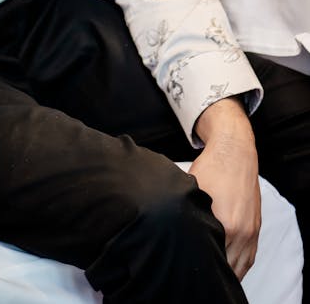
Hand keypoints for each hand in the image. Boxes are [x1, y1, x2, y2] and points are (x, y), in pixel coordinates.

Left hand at [190, 99, 260, 280]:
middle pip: (226, 267)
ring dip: (226, 272)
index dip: (197, 264)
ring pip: (240, 268)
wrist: (235, 152)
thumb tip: (170, 231)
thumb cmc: (212, 168)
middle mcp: (242, 232)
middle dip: (210, 270)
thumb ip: (188, 215)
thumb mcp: (194, 192)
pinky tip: (225, 268)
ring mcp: (251, 233)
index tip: (184, 267)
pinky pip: (249, 259)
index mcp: (226, 224)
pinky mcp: (256, 229)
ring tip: (206, 272)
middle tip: (192, 273)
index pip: (212, 257)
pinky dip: (238, 267)